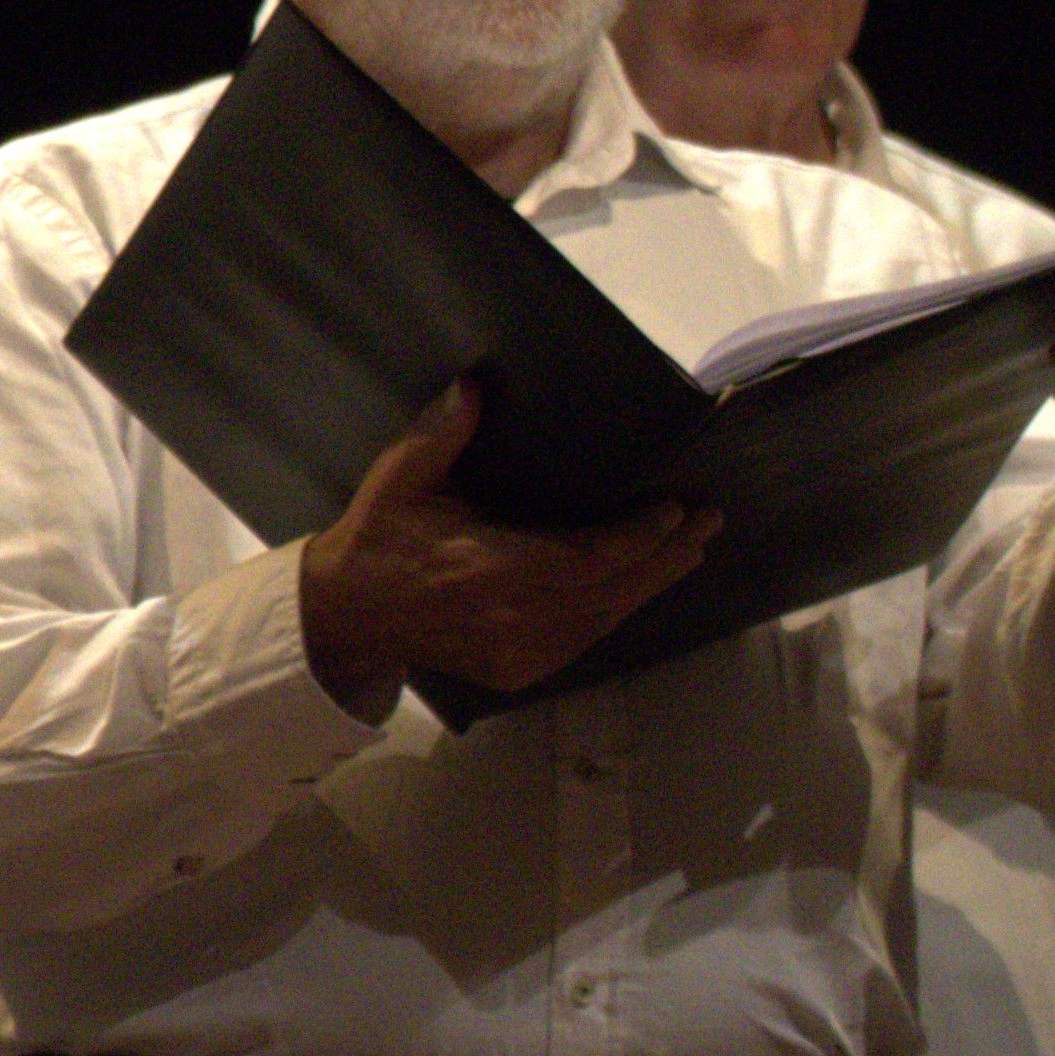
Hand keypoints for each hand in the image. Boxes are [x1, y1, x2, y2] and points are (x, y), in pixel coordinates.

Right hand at [294, 379, 715, 714]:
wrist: (348, 613)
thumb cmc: (379, 538)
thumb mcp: (400, 478)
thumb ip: (440, 434)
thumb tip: (475, 385)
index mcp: (487, 569)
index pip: (588, 557)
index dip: (639, 537)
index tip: (674, 507)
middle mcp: (511, 617)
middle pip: (613, 590)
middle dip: (665, 555)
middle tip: (706, 523)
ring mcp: (518, 651)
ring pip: (606, 618)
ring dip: (649, 583)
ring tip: (687, 549)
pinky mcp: (519, 670)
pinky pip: (586, 638)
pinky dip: (616, 609)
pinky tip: (636, 583)